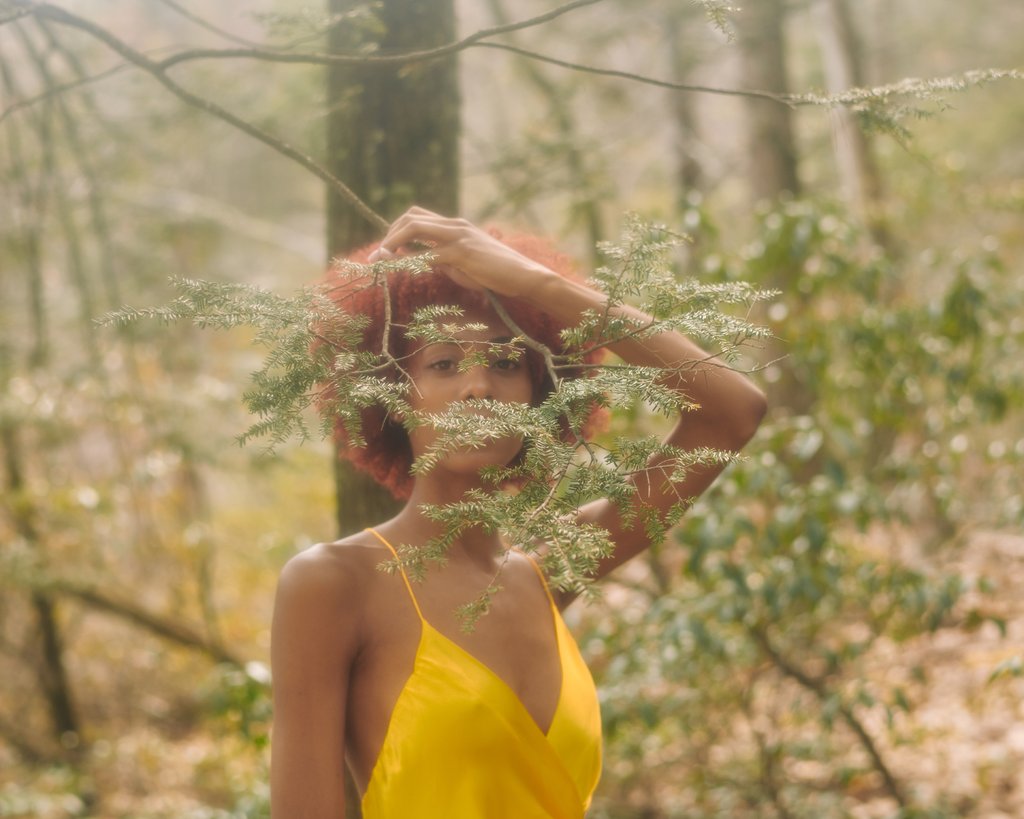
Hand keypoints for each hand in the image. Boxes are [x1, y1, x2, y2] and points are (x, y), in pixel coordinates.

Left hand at [367, 207, 556, 299]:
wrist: (523, 276)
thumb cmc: (495, 274)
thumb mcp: (464, 264)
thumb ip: (443, 260)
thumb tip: (421, 263)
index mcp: (455, 226)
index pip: (418, 217)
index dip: (397, 230)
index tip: (387, 249)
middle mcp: (454, 225)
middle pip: (411, 217)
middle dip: (390, 234)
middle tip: (379, 254)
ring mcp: (458, 236)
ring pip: (414, 229)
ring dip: (392, 243)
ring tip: (380, 259)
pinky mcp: (462, 252)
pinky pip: (427, 254)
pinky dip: (408, 261)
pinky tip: (399, 269)